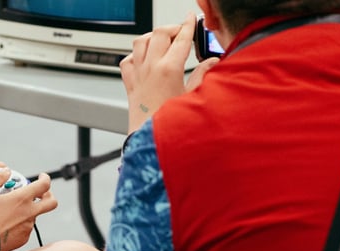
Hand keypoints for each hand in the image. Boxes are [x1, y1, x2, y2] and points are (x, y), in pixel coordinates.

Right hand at [0, 171, 57, 250]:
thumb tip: (5, 172)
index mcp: (22, 199)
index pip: (44, 185)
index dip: (45, 178)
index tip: (42, 177)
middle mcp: (29, 213)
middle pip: (51, 202)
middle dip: (49, 195)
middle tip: (41, 193)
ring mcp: (28, 227)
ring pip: (35, 215)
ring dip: (28, 210)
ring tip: (11, 210)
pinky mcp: (23, 238)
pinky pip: (26, 228)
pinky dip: (20, 223)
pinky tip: (7, 222)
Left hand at [120, 12, 214, 132]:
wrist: (148, 142)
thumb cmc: (169, 125)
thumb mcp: (192, 98)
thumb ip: (202, 76)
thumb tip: (212, 63)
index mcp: (169, 69)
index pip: (181, 38)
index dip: (188, 25)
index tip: (191, 19)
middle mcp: (150, 68)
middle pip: (159, 33)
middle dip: (172, 28)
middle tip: (181, 32)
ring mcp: (138, 75)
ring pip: (140, 42)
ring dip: (152, 37)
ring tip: (163, 41)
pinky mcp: (129, 84)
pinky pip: (127, 61)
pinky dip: (135, 55)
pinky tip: (144, 59)